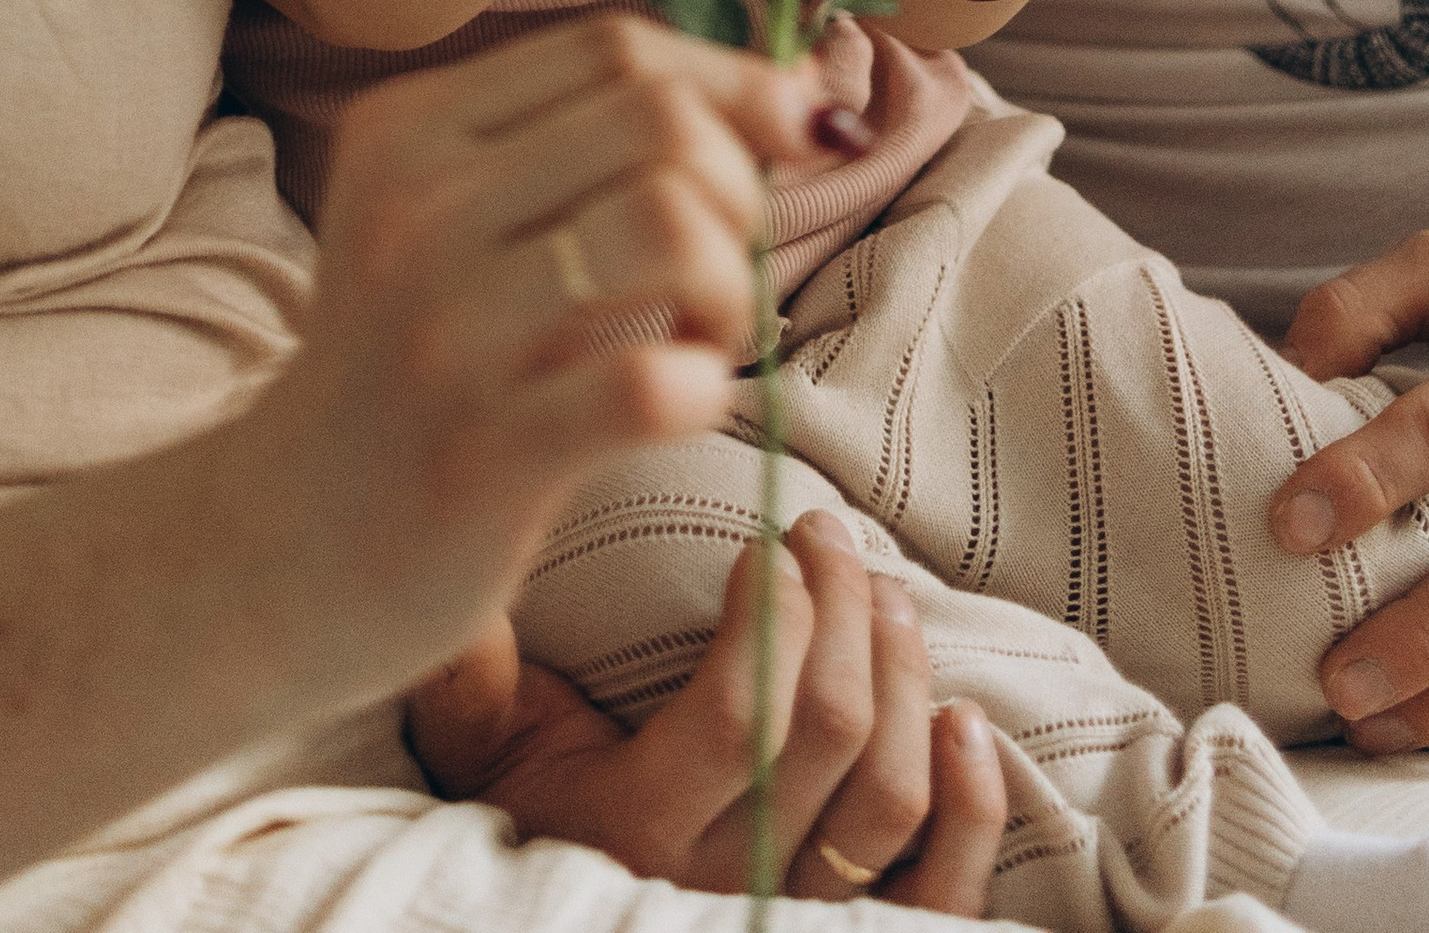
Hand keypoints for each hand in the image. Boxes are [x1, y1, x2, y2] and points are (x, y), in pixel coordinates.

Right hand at [245, 17, 842, 694]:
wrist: (279, 549)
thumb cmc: (412, 373)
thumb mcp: (456, 223)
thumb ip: (598, 144)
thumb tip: (807, 86)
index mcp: (409, 130)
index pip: (616, 48)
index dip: (731, 85)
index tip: (778, 149)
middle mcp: (415, 208)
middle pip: (658, 119)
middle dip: (738, 189)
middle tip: (716, 274)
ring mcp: (442, 331)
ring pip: (671, 223)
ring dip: (729, 285)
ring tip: (700, 338)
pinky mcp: (478, 452)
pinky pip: (652, 381)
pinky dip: (705, 385)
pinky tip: (678, 403)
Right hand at [408, 512, 1009, 910]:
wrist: (568, 928)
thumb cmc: (539, 813)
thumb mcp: (489, 750)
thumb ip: (471, 678)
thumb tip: (456, 583)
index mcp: (636, 828)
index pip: (738, 716)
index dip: (772, 613)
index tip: (763, 541)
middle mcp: (724, 885)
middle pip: (827, 733)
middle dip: (842, 605)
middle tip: (826, 534)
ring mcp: (801, 919)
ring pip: (890, 796)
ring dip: (906, 674)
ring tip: (886, 593)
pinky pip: (943, 893)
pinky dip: (971, 803)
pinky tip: (962, 720)